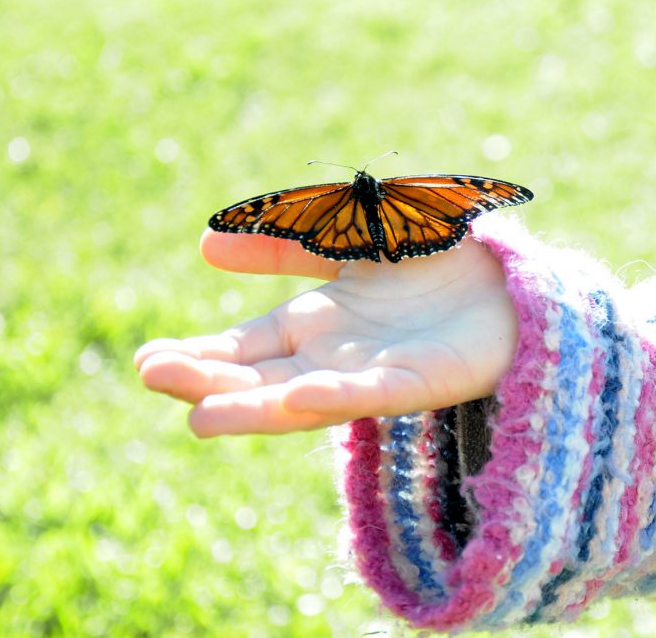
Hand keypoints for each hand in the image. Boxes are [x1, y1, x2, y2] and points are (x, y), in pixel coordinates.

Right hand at [134, 231, 517, 436]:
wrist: (509, 278)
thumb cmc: (431, 259)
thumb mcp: (345, 237)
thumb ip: (284, 242)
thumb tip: (203, 246)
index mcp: (316, 325)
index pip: (245, 348)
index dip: (200, 356)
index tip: (147, 361)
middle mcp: (337, 357)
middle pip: (263, 378)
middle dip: (210, 382)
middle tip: (153, 378)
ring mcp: (376, 373)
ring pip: (307, 398)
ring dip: (256, 408)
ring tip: (201, 418)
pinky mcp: (424, 382)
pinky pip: (377, 392)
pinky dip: (340, 394)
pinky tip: (304, 392)